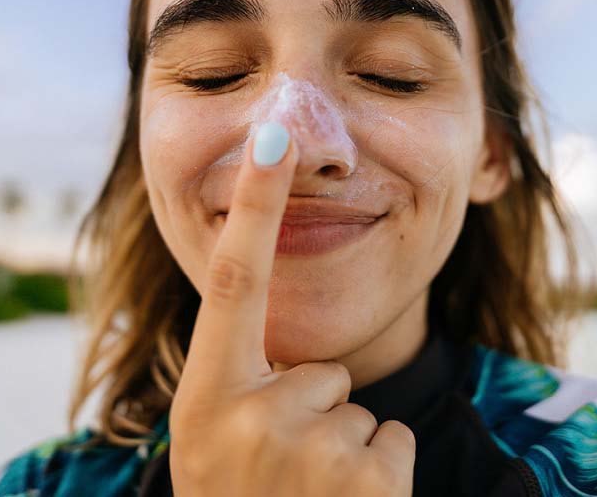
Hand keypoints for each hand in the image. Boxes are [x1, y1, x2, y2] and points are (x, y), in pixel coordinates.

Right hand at [169, 121, 415, 495]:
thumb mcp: (208, 444)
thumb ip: (238, 382)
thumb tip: (273, 332)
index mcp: (206, 398)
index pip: (233, 282)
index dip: (252, 205)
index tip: (272, 135)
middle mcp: (252, 416)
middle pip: (321, 368)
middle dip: (314, 413)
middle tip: (278, 474)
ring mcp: (313, 449)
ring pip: (357, 408)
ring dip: (341, 449)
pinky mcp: (371, 477)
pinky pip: (390, 439)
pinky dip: (376, 470)